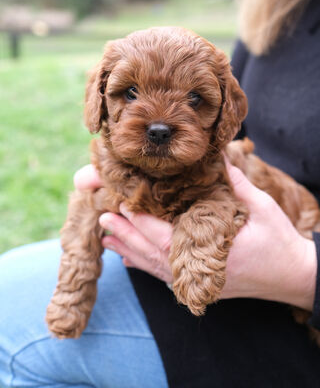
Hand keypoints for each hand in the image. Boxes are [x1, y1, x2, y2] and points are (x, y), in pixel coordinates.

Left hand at [74, 163, 316, 309]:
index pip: (166, 238)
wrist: (294, 276)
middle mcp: (201, 271)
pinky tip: (130, 261)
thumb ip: (236, 183)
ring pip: (156, 268)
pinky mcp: (203, 285)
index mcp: (214, 252)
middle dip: (127, 236)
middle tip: (103, 220)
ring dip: (130, 252)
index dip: (142, 223)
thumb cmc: (279, 242)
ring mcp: (200, 281)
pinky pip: (166, 277)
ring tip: (107, 240)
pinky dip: (146, 266)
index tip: (121, 207)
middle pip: (154, 254)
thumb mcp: (262, 208)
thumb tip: (219, 156)